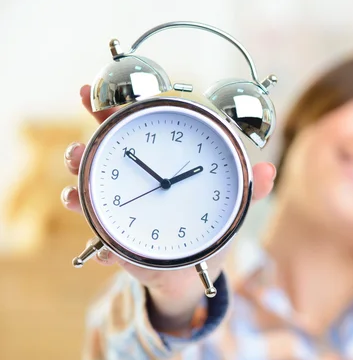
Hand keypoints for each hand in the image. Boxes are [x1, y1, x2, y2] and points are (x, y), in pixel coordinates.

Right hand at [62, 85, 276, 332]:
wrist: (194, 265)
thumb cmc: (209, 222)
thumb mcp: (230, 202)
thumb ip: (248, 187)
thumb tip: (269, 171)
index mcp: (158, 159)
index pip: (129, 126)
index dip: (106, 107)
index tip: (87, 94)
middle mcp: (132, 179)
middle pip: (98, 155)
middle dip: (81, 150)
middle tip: (79, 152)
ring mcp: (117, 207)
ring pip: (87, 192)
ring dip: (77, 192)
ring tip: (76, 196)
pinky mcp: (114, 237)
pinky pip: (98, 238)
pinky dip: (97, 245)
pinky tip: (103, 252)